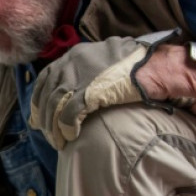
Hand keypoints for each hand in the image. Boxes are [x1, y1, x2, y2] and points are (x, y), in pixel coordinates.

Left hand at [30, 30, 181, 149]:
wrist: (158, 66)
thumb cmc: (136, 67)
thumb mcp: (104, 62)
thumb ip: (86, 72)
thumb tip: (74, 93)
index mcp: (75, 54)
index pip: (46, 77)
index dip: (39, 99)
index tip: (38, 116)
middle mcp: (73, 62)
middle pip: (47, 94)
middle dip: (44, 117)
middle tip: (47, 134)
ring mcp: (81, 76)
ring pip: (55, 105)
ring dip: (54, 127)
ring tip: (58, 142)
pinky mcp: (91, 91)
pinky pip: (69, 114)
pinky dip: (66, 128)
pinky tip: (70, 137)